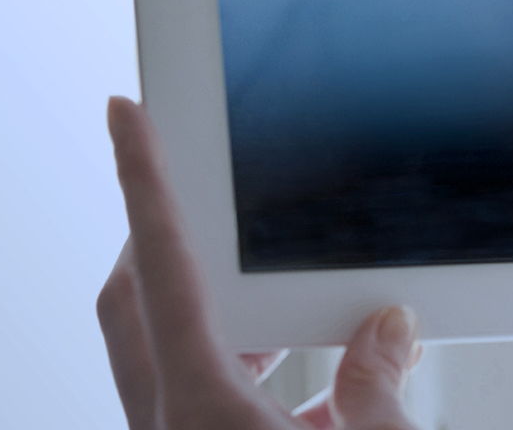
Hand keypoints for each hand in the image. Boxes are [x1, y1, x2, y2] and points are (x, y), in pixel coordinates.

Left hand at [97, 96, 423, 429]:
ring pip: (169, 352)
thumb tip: (387, 329)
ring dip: (219, 311)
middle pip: (136, 301)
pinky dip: (253, 371)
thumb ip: (376, 386)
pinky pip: (206, 398)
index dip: (144, 179)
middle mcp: (173, 427)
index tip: (125, 113)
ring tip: (281, 291)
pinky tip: (325, 384)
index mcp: (199, 411)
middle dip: (157, 232)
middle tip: (193, 181)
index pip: (163, 267)